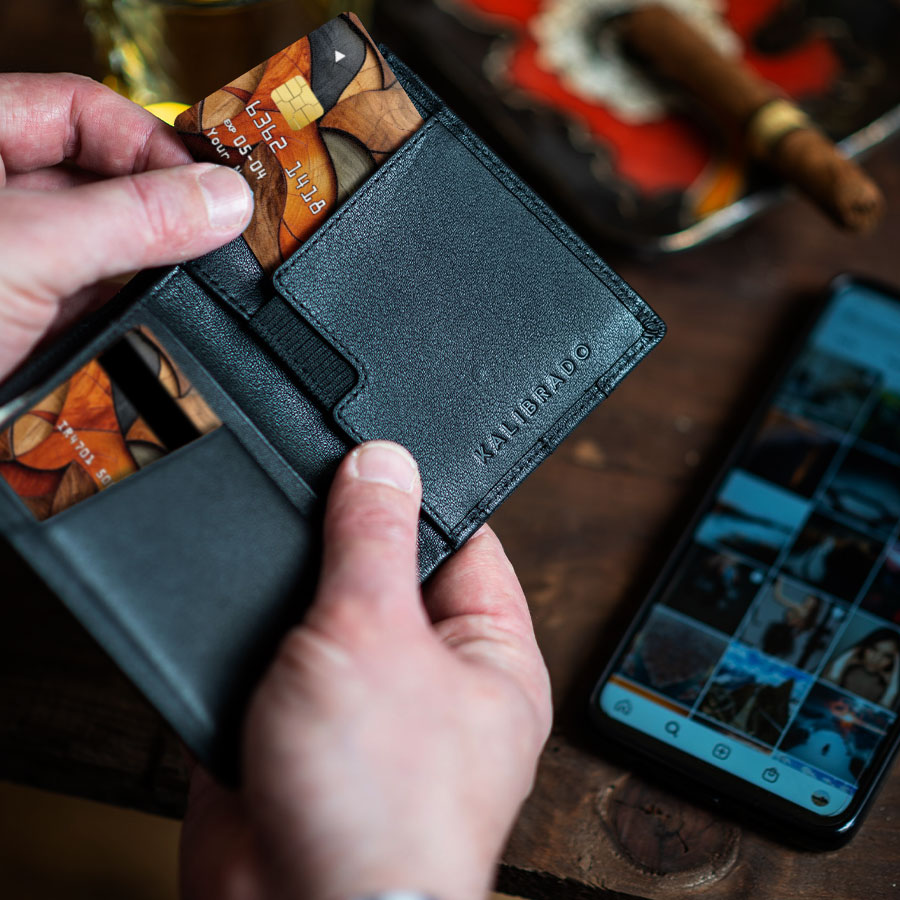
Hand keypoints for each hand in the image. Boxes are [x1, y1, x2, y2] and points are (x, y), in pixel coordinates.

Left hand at [0, 73, 252, 381]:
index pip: (78, 111)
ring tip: (190, 277)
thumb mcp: (25, 251)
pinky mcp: (31, 319)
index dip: (148, 141)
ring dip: (151, 263)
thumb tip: (219, 201)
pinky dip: (134, 309)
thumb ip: (131, 220)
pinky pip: (100, 300)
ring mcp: (15, 262)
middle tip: (214, 232)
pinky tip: (153, 316)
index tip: (207, 186)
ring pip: (108, 244)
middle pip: (101, 178)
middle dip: (160, 205)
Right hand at [180, 441, 552, 899]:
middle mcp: (429, 675)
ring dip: (290, 590)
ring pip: (323, 610)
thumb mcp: (377, 635)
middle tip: (308, 498)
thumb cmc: (381, 810)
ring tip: (273, 570)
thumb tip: (384, 464)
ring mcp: (360, 700)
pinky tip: (238, 617)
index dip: (420, 493)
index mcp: (487, 653)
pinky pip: (274, 654)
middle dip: (342, 539)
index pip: (465, 542)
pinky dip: (251, 634)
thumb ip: (374, 541)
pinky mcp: (295, 724)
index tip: (377, 454)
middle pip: (387, 569)